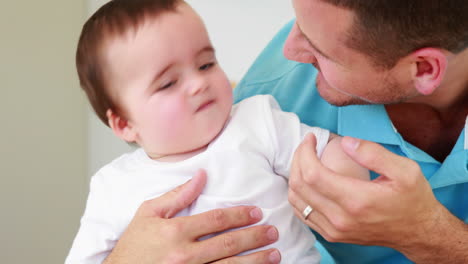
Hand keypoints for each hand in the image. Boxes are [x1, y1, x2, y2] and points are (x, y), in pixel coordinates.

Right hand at [104, 170, 280, 263]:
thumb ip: (177, 195)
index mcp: (175, 232)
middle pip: (228, 244)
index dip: (240, 215)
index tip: (256, 212)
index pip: (216, 220)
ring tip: (274, 255)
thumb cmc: (132, 245)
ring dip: (255, 261)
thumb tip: (201, 176)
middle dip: (254, 237)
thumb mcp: (148, 213)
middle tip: (273, 232)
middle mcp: (184, 255)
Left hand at [288, 134, 446, 254]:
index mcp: (356, 201)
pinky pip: (303, 213)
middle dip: (297, 159)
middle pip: (300, 186)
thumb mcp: (405, 170)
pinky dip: (299, 194)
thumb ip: (373, 154)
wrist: (417, 233)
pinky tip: (307, 180)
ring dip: (294, 176)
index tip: (311, 138)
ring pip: (296, 201)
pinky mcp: (331, 235)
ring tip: (305, 159)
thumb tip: (345, 142)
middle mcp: (340, 219)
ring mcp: (333, 230)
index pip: (313, 174)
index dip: (305, 152)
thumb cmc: (413, 199)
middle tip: (306, 145)